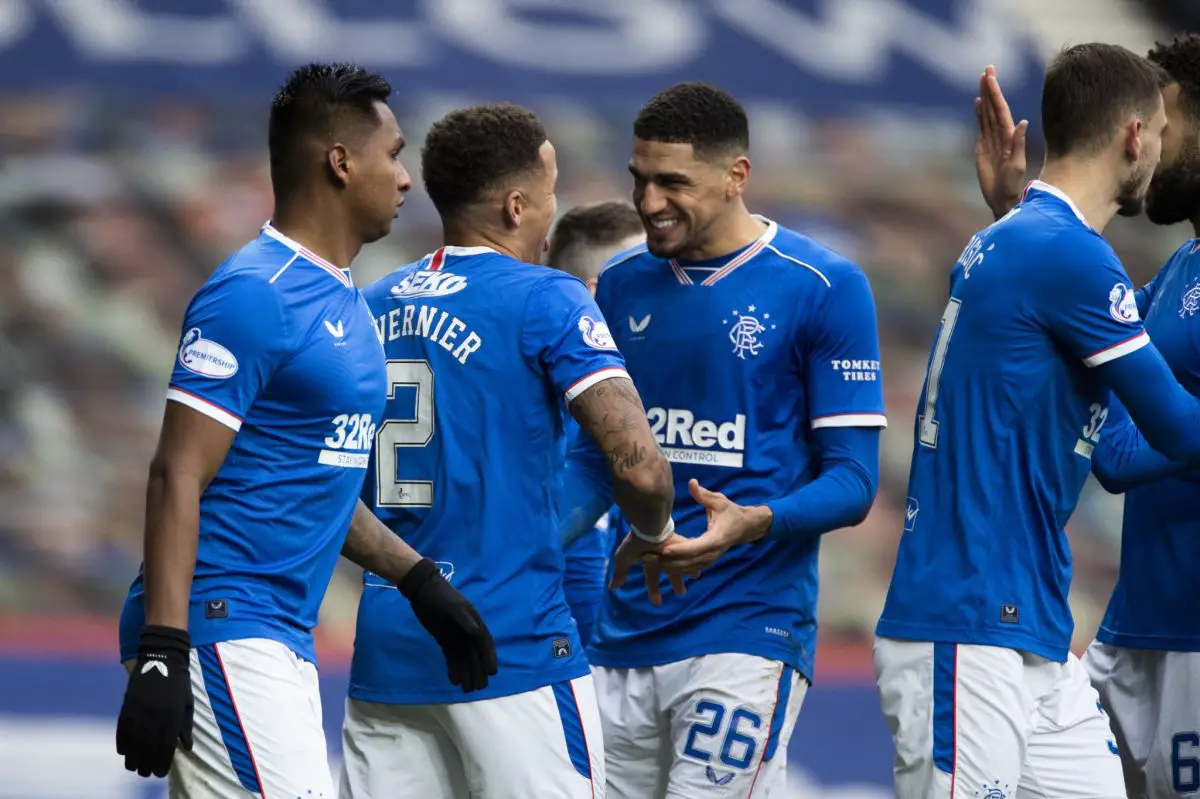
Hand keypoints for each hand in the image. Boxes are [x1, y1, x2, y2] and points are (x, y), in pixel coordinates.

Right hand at [116, 625, 193, 777]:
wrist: (162, 657)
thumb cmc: (179, 682)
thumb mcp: (187, 703)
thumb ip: (186, 726)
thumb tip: (186, 748)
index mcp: (173, 715)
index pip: (166, 746)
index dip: (162, 762)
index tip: (160, 773)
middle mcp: (155, 715)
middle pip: (148, 747)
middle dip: (147, 763)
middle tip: (146, 774)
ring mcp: (140, 710)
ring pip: (133, 741)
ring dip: (133, 757)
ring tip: (134, 767)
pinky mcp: (127, 705)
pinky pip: (122, 729)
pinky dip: (122, 742)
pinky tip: (123, 752)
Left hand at [399, 558, 497, 692]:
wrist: (423, 590)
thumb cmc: (440, 596)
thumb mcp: (452, 605)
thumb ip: (464, 619)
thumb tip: (476, 632)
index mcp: (474, 622)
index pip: (484, 643)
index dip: (489, 658)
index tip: (492, 672)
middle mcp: (468, 632)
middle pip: (476, 655)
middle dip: (478, 671)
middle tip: (478, 687)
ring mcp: (456, 637)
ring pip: (464, 659)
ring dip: (466, 673)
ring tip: (466, 690)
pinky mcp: (445, 640)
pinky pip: (451, 657)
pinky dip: (454, 669)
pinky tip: (454, 681)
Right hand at [609, 530, 691, 606]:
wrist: (649, 526)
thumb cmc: (636, 543)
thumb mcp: (623, 558)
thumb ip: (620, 572)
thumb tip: (612, 587)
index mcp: (649, 561)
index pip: (651, 578)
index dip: (653, 591)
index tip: (657, 604)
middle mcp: (662, 557)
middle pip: (671, 572)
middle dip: (676, 582)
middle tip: (682, 593)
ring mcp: (673, 551)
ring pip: (682, 564)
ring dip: (687, 571)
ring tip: (696, 576)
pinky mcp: (683, 544)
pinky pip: (690, 556)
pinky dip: (694, 560)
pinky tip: (701, 563)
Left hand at [657, 479, 771, 574]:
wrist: (745, 527)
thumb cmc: (731, 512)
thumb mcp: (719, 501)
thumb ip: (704, 495)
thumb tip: (692, 482)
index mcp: (715, 539)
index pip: (695, 547)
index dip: (679, 549)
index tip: (662, 549)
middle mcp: (712, 553)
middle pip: (687, 562)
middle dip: (666, 561)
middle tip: (645, 556)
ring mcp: (709, 559)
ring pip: (686, 568)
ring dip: (666, 566)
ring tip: (646, 560)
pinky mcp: (705, 561)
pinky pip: (688, 568)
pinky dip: (673, 568)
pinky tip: (657, 564)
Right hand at [974, 65, 1027, 220]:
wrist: (1003, 199)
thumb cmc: (1012, 184)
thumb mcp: (1017, 165)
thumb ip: (1018, 144)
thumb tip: (1023, 122)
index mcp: (1008, 136)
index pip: (1001, 109)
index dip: (995, 92)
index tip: (990, 76)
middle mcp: (1000, 135)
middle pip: (994, 107)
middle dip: (991, 88)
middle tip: (987, 69)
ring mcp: (991, 141)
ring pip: (988, 114)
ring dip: (985, 97)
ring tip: (982, 81)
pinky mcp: (983, 148)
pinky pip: (981, 127)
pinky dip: (979, 114)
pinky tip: (978, 104)